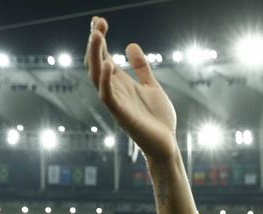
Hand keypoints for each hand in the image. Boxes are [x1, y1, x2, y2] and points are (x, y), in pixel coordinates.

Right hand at [86, 17, 178, 161]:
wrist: (167, 144)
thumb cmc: (158, 119)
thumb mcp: (152, 86)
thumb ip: (141, 68)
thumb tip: (131, 45)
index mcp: (120, 83)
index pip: (103, 56)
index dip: (99, 38)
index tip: (97, 20)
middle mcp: (114, 90)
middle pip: (96, 63)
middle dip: (94, 43)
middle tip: (97, 23)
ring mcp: (116, 102)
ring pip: (97, 76)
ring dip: (96, 56)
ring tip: (97, 36)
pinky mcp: (121, 115)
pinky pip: (107, 96)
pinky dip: (105, 80)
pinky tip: (109, 63)